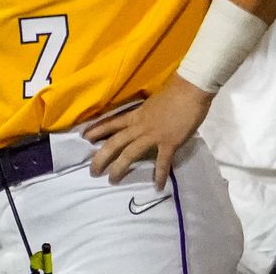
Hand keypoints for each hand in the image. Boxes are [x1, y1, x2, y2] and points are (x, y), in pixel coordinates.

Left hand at [84, 76, 212, 189]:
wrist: (191, 89)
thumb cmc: (176, 91)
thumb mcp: (154, 102)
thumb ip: (147, 113)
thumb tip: (146, 118)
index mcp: (137, 115)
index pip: (112, 123)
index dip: (97, 130)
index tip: (84, 138)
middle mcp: (141, 127)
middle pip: (115, 143)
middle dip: (101, 158)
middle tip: (93, 171)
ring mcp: (154, 135)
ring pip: (130, 154)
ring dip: (119, 168)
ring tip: (112, 180)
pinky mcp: (169, 142)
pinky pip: (162, 162)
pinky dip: (160, 175)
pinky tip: (158, 186)